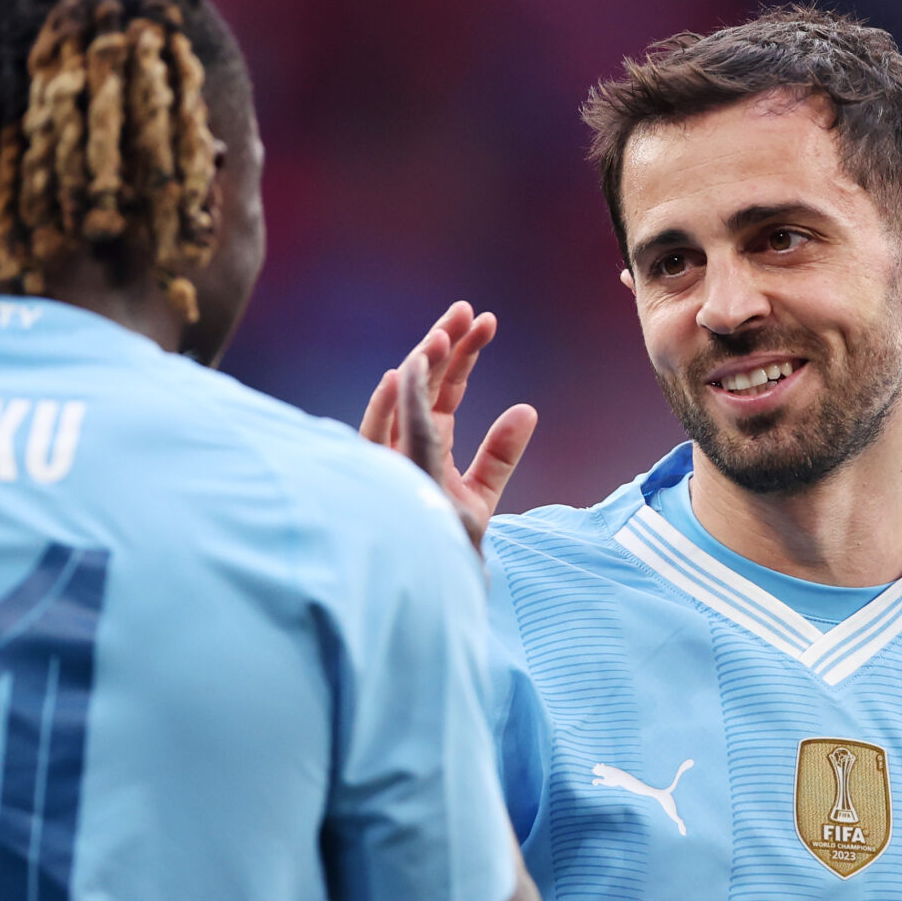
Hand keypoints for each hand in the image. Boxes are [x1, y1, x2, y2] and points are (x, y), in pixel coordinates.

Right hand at [360, 301, 538, 548]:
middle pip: (421, 384)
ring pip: (398, 404)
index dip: (464, 354)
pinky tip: (400, 375)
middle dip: (442, 346)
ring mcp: (386, 459)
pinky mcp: (375, 479)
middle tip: (465, 311)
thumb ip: (500, 455)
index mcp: (427, 442)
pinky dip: (387, 408)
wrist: (427, 590)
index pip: (446, 388)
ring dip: (417, 370)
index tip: (486, 321)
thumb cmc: (443, 545)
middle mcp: (403, 443)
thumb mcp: (480, 496)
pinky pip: (379, 439)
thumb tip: (527, 409)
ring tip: (441, 337)